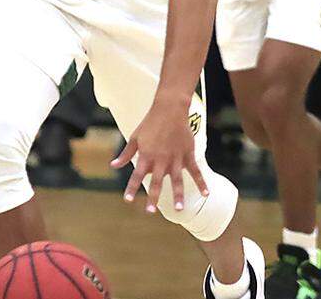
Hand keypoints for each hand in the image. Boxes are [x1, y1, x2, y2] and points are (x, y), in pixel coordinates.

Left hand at [110, 96, 208, 213]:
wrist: (170, 109)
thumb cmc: (150, 123)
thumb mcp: (135, 137)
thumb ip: (126, 154)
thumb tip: (113, 166)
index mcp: (147, 155)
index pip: (137, 175)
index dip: (132, 188)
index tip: (128, 200)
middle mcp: (161, 159)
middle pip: (156, 181)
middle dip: (153, 197)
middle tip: (150, 211)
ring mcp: (176, 157)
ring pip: (177, 179)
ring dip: (177, 194)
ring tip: (178, 209)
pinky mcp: (188, 154)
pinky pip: (196, 171)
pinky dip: (201, 182)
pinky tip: (206, 194)